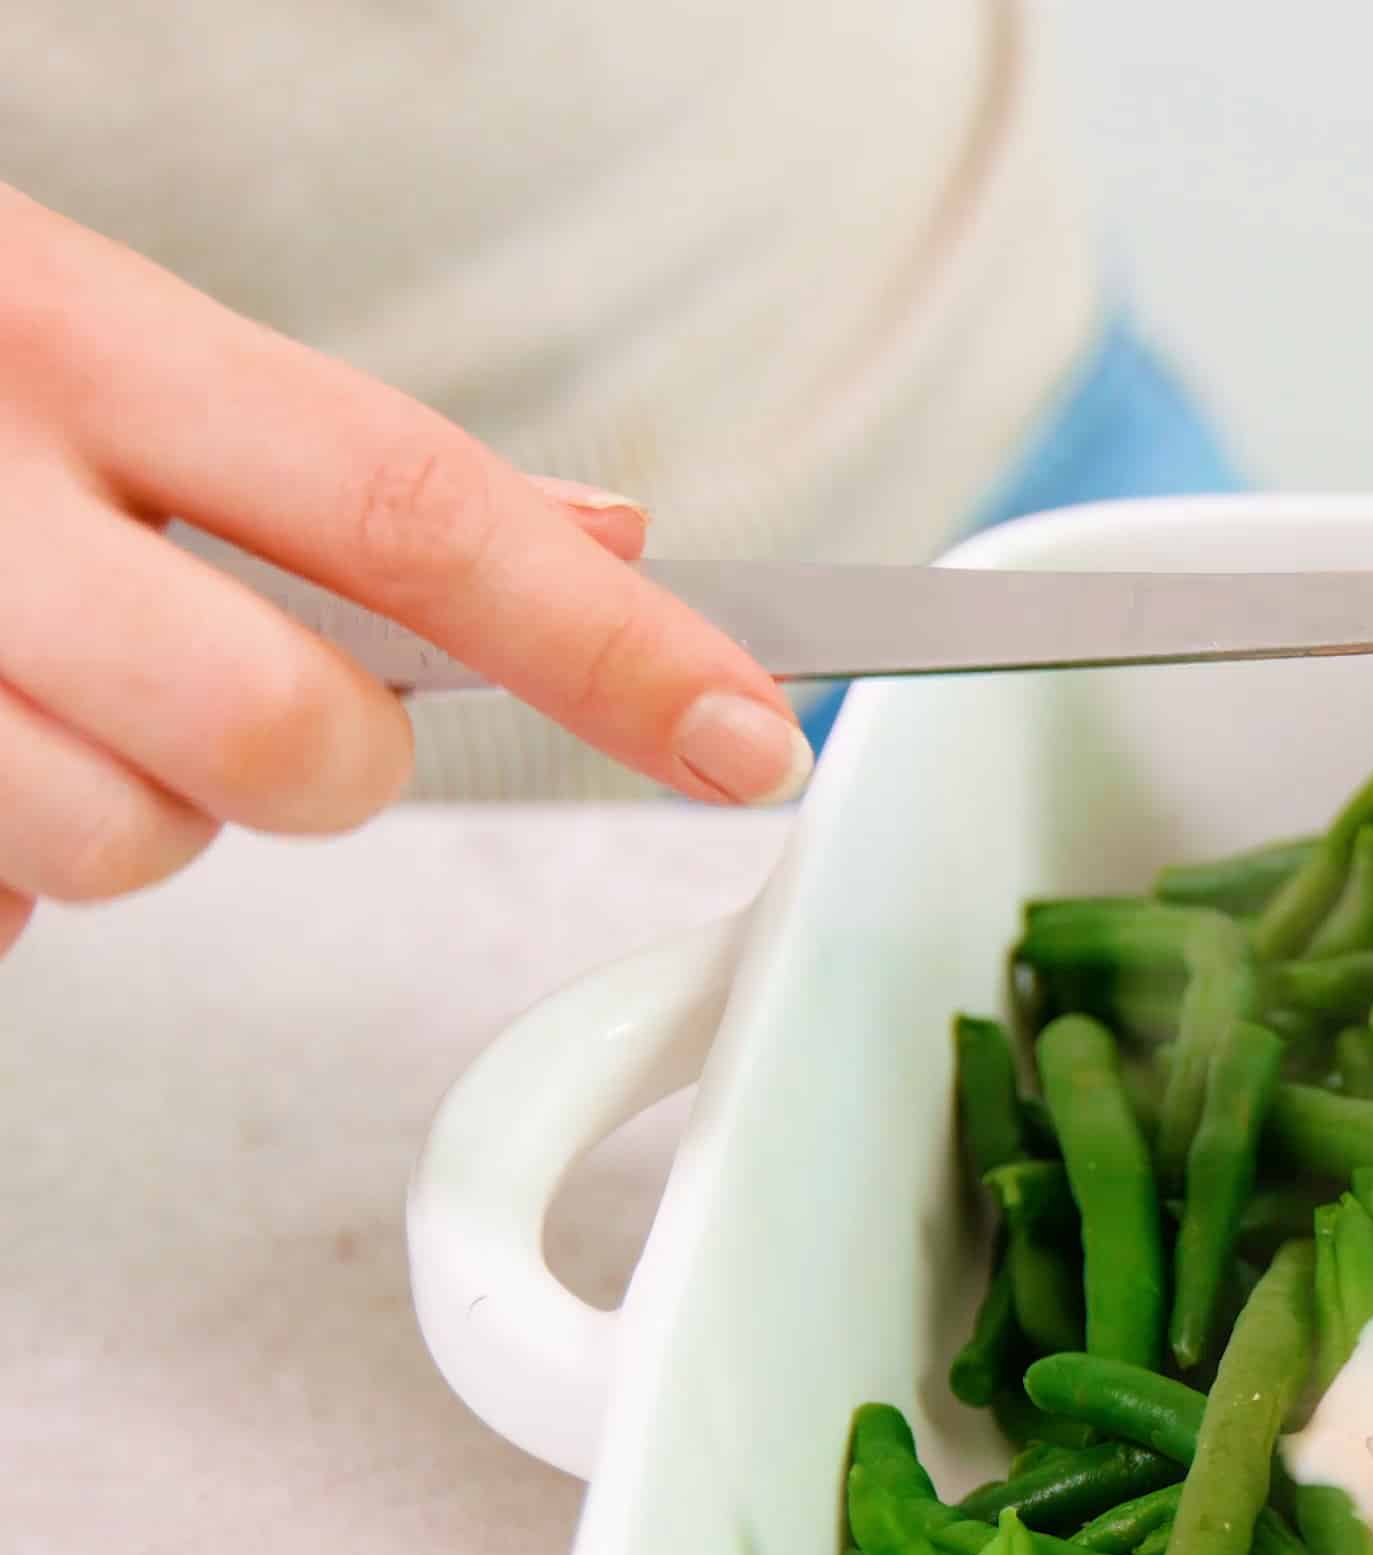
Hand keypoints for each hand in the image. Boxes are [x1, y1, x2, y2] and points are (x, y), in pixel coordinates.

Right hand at [0, 186, 809, 959]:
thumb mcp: (95, 333)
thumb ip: (330, 454)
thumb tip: (611, 536)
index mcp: (77, 340)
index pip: (416, 508)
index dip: (610, 645)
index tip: (750, 736)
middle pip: (286, 739)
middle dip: (320, 765)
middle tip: (239, 692)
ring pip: (121, 852)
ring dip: (122, 814)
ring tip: (36, 694)